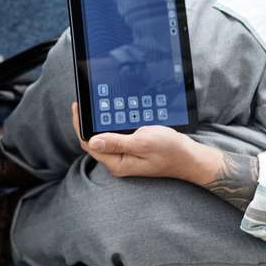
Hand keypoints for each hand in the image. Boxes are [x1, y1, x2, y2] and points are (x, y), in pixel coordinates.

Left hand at [70, 102, 204, 179]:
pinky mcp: (131, 150)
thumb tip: (93, 141)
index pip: (89, 144)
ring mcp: (124, 157)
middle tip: (81, 103)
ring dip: (97, 123)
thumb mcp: (142, 143)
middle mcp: (118, 162)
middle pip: (93, 142)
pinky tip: (110, 114)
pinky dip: (109, 125)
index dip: (80, 125)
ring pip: (103, 138)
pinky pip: (114, 137)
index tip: (77, 106)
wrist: (188, 156)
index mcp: (117, 163)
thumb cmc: (169, 150)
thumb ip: (117, 142)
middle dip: (85, 123)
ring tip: (91, 106)